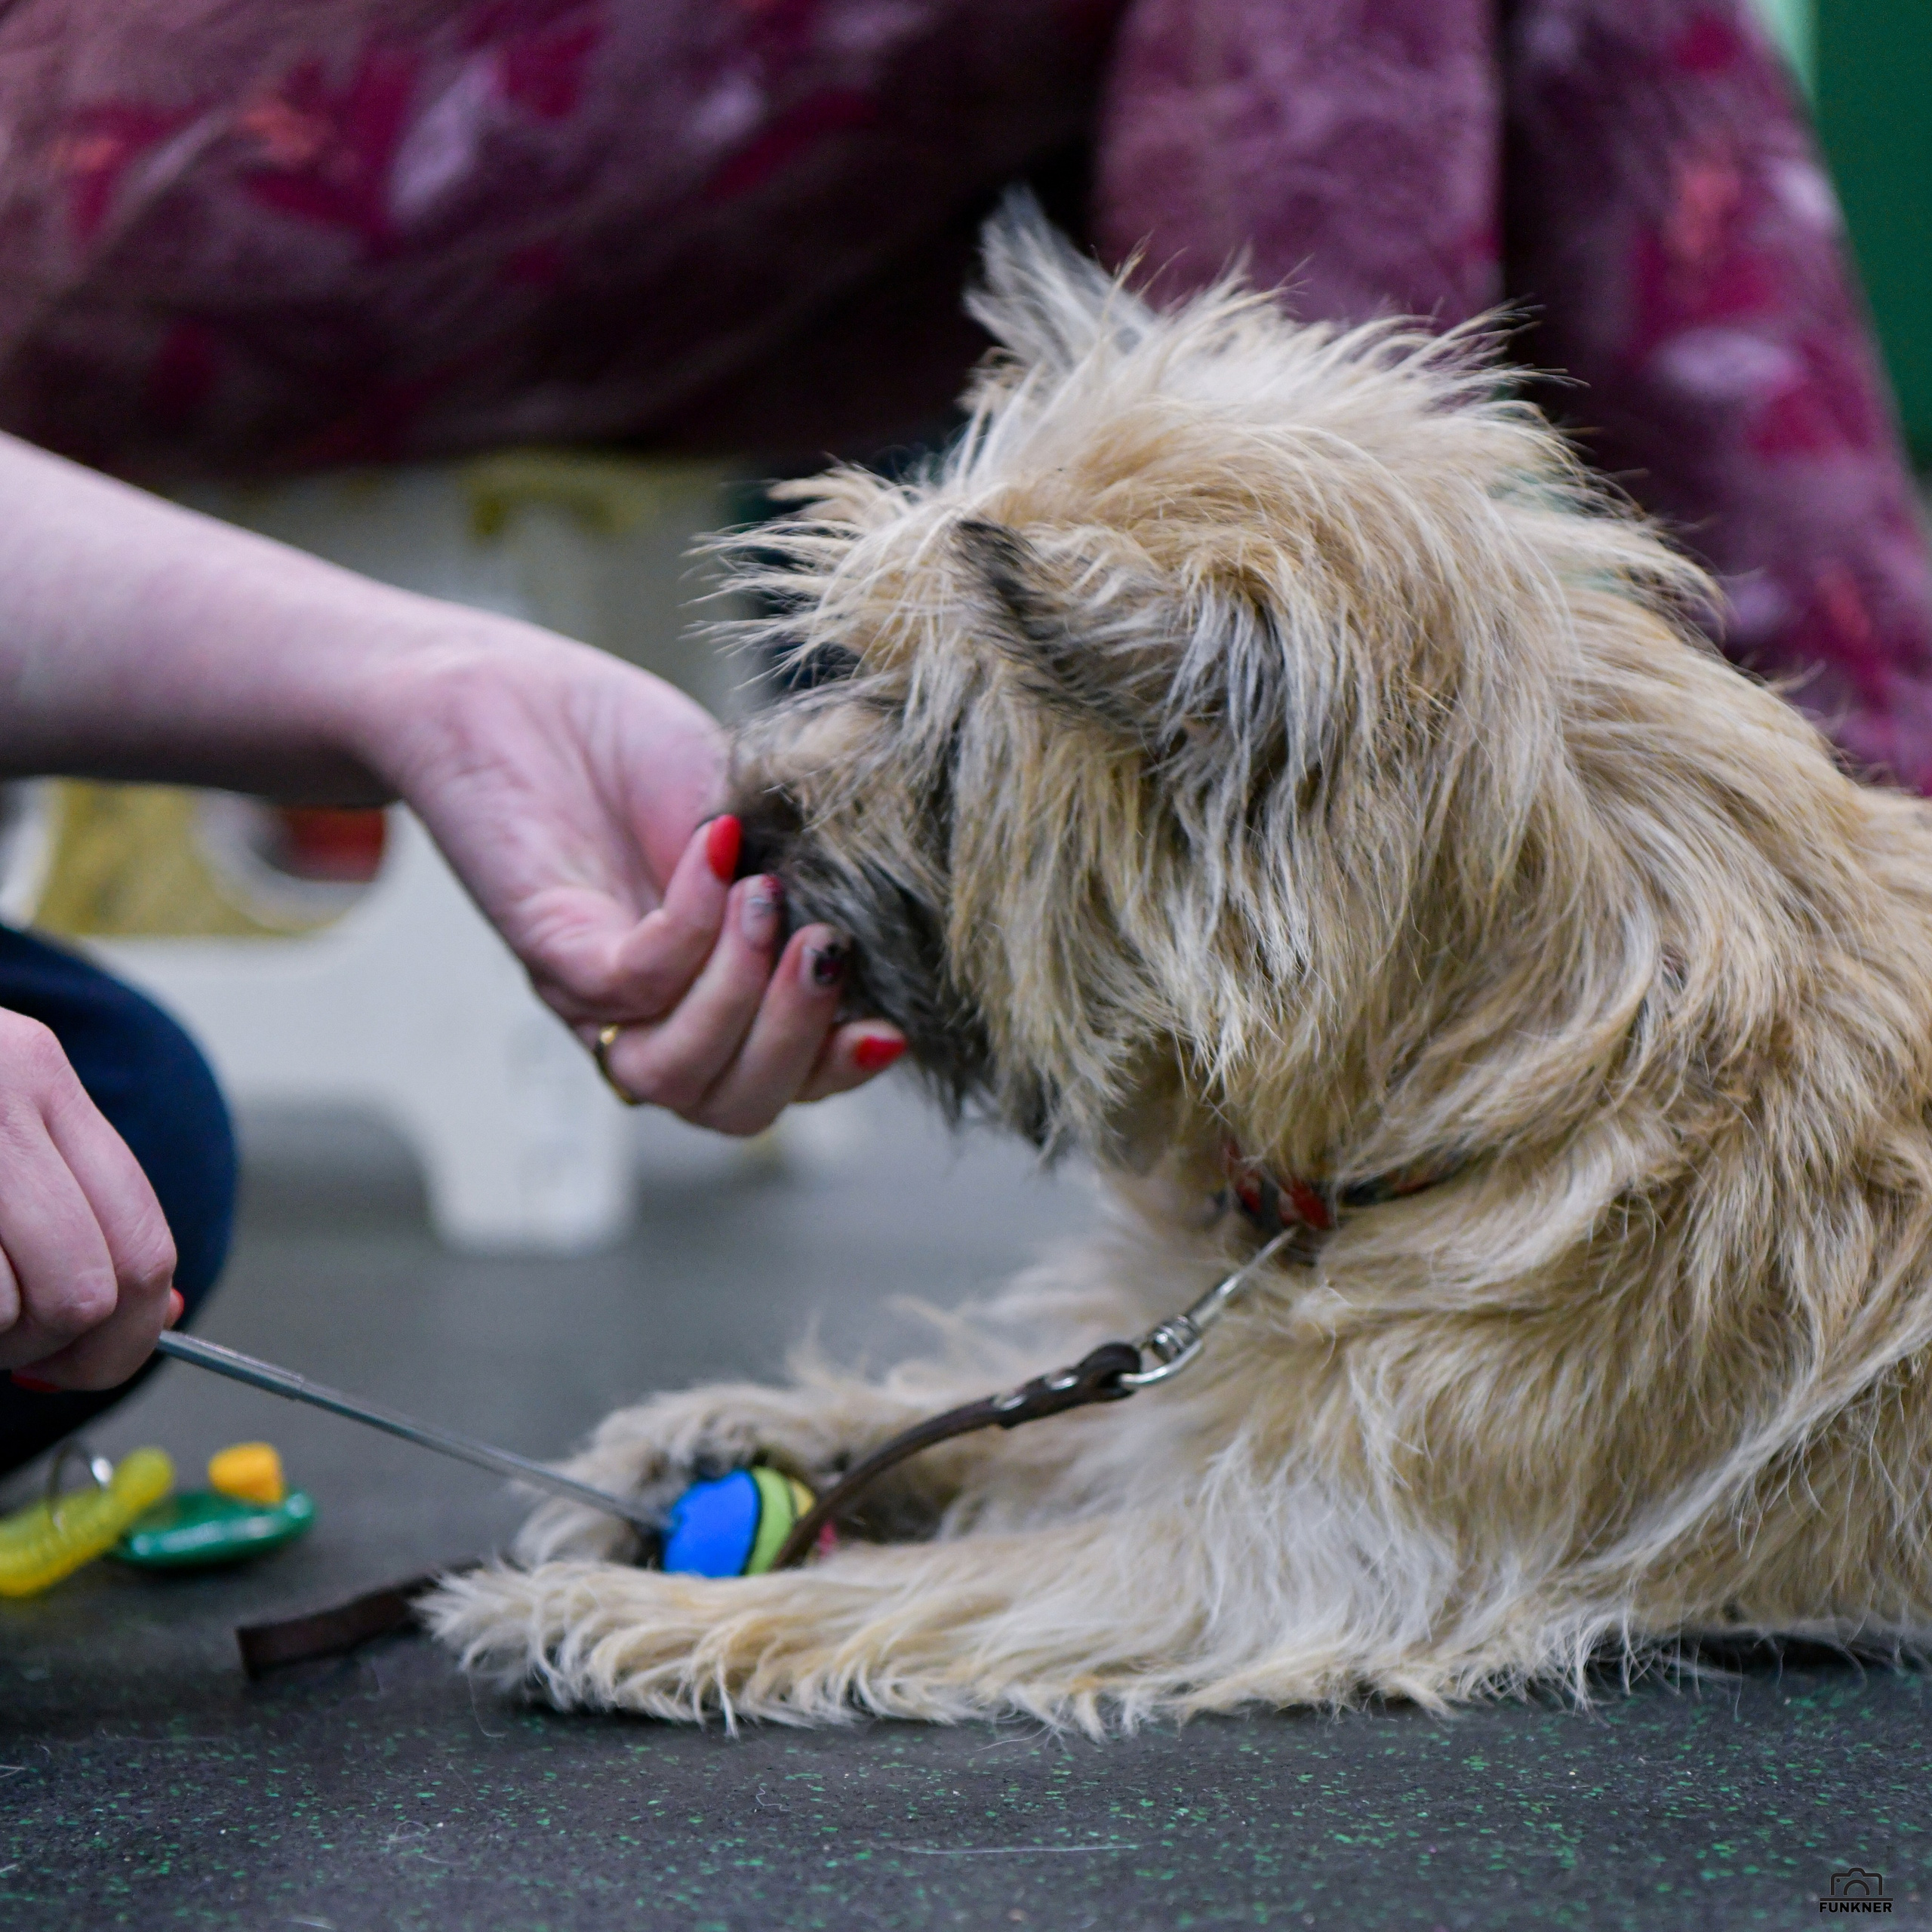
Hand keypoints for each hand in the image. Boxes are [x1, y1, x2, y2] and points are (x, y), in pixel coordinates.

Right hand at [0, 1011, 180, 1389]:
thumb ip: (68, 1197)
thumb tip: (152, 1313)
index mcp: (40, 1075)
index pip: (143, 1235)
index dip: (132, 1330)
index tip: (93, 1362)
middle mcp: (3, 1091)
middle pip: (93, 1286)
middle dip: (59, 1348)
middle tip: (15, 1348)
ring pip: (20, 1307)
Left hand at [363, 624, 903, 1133]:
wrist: (516, 692)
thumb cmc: (635, 752)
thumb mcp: (755, 817)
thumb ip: (810, 880)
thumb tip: (889, 931)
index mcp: (714, 996)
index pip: (785, 1080)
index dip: (839, 1071)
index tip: (890, 1028)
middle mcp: (653, 1015)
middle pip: (733, 1106)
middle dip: (798, 1044)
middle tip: (826, 948)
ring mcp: (596, 993)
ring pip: (675, 1075)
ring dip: (741, 1000)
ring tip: (768, 901)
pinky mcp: (550, 948)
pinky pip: (629, 983)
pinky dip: (690, 927)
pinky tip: (714, 854)